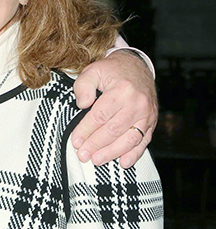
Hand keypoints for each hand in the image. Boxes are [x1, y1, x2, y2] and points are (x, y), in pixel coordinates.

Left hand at [71, 50, 157, 167]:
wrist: (137, 66)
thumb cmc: (112, 70)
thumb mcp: (93, 70)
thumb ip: (83, 85)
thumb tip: (82, 104)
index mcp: (121, 90)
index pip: (100, 116)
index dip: (86, 130)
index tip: (75, 141)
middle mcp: (137, 103)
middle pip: (114, 129)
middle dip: (96, 144)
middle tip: (83, 154)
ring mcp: (147, 114)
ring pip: (129, 138)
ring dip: (112, 152)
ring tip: (97, 160)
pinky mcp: (152, 121)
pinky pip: (144, 140)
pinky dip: (135, 154)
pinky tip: (123, 162)